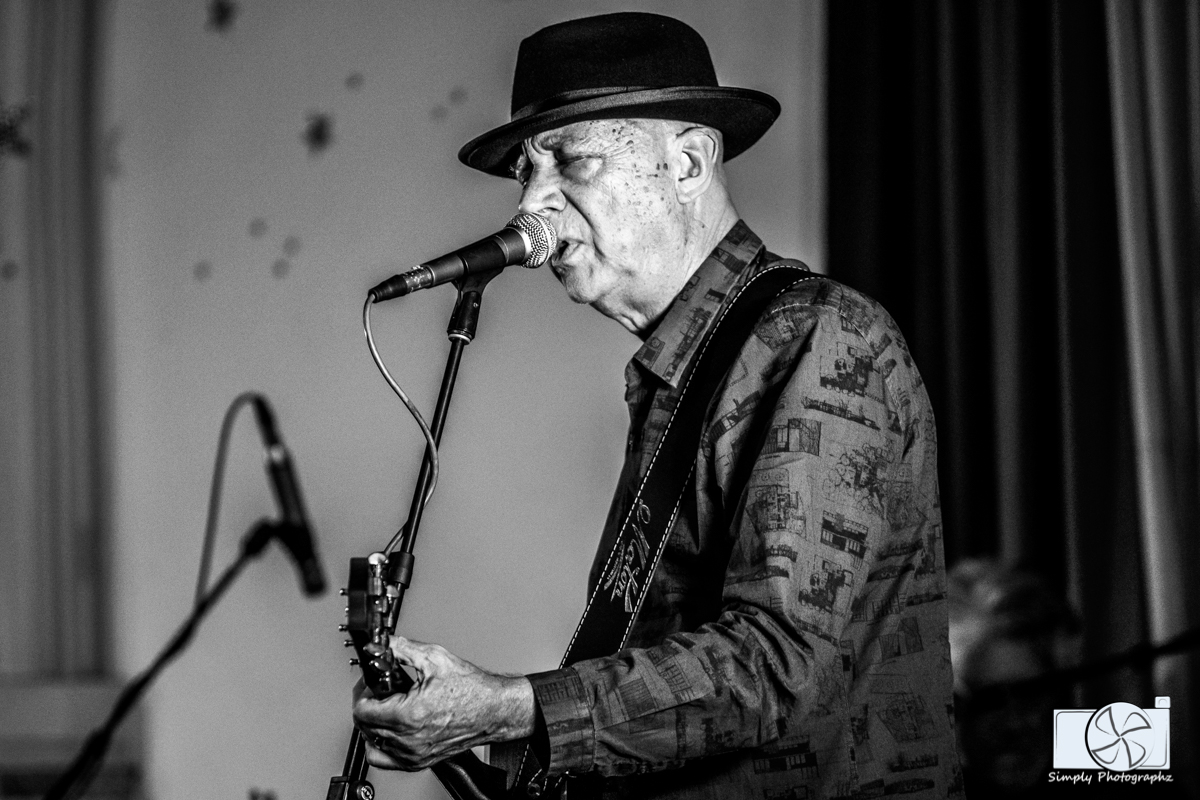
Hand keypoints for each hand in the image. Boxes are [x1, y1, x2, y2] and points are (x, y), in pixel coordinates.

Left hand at [352, 636, 535, 770]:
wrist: (493, 710)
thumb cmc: (472, 689)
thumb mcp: (435, 658)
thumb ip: (403, 649)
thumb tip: (384, 644)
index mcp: (408, 715)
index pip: (362, 711)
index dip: (362, 692)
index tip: (370, 683)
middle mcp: (408, 739)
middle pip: (364, 726)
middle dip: (367, 704)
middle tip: (378, 690)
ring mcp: (413, 754)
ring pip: (372, 743)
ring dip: (372, 724)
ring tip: (384, 709)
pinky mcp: (419, 761)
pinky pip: (386, 760)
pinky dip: (381, 744)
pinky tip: (390, 729)